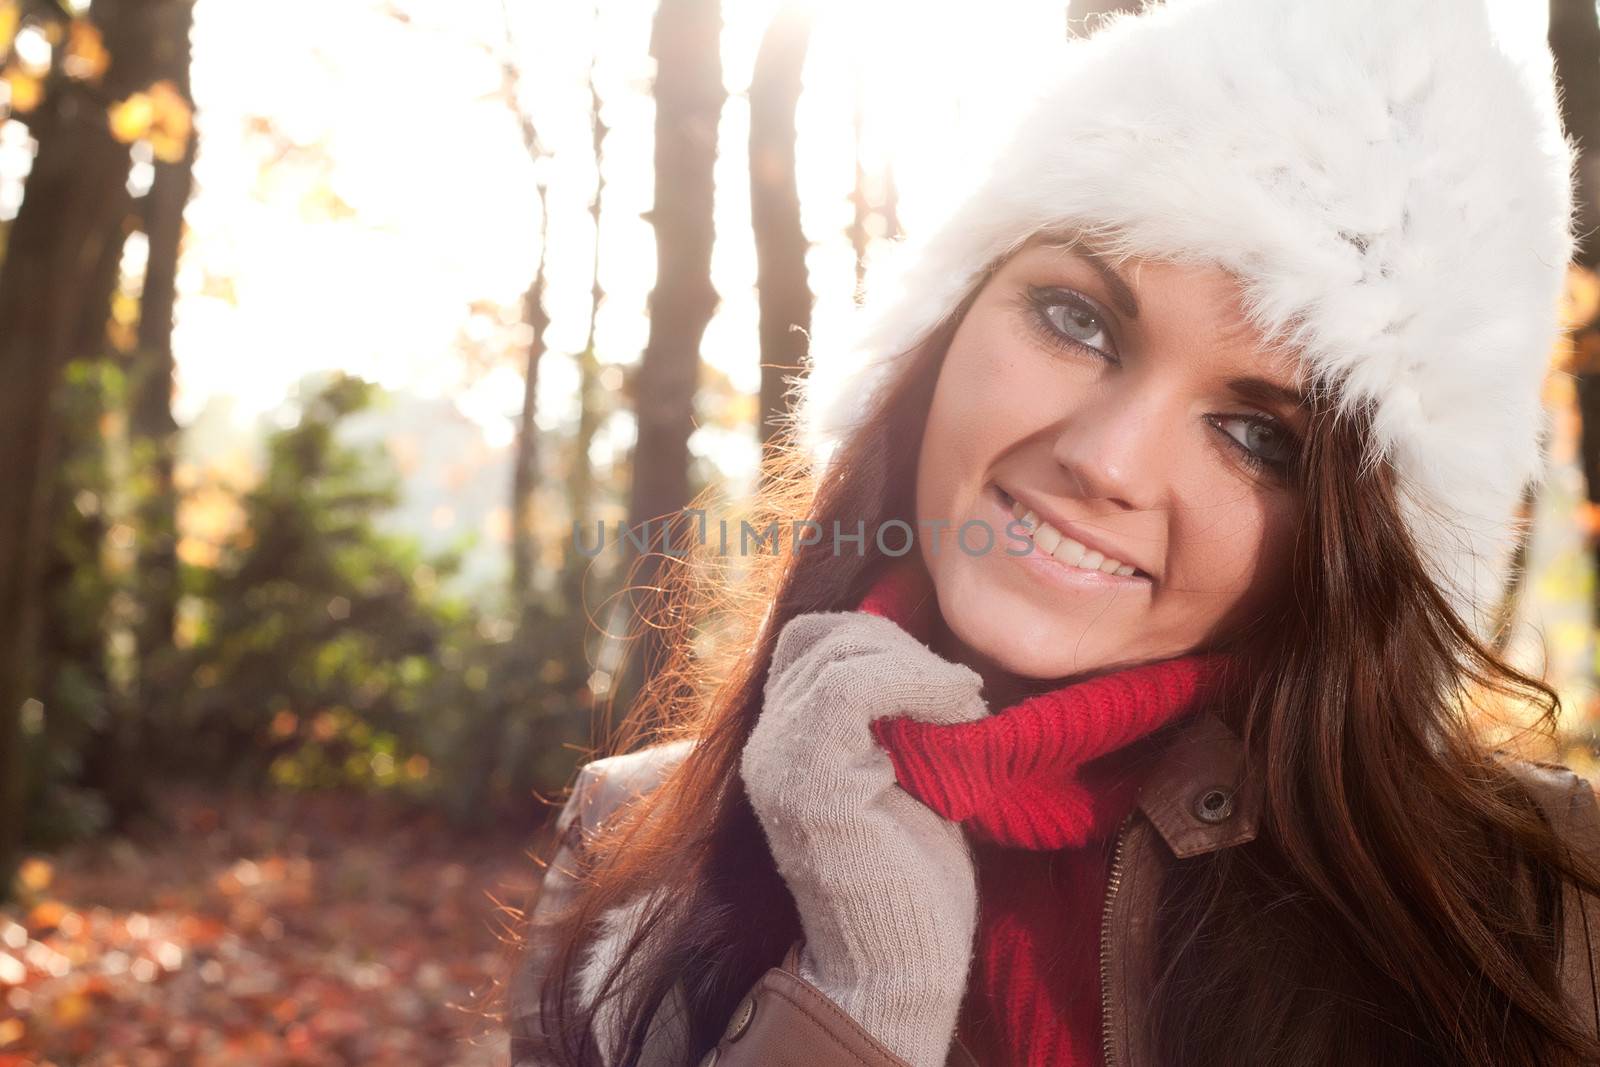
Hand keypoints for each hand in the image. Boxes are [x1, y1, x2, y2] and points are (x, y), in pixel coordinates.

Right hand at [739, 610, 988, 1066]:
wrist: (898, 968)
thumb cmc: (912, 879)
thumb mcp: (903, 771)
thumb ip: (891, 716)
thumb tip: (923, 652)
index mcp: (783, 740)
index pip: (808, 639)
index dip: (875, 636)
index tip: (941, 679)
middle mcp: (766, 744)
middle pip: (822, 636)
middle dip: (900, 645)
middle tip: (959, 691)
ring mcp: (780, 762)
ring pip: (837, 655)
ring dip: (915, 664)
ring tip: (964, 703)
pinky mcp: (808, 783)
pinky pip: (849, 690)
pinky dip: (914, 681)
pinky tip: (957, 709)